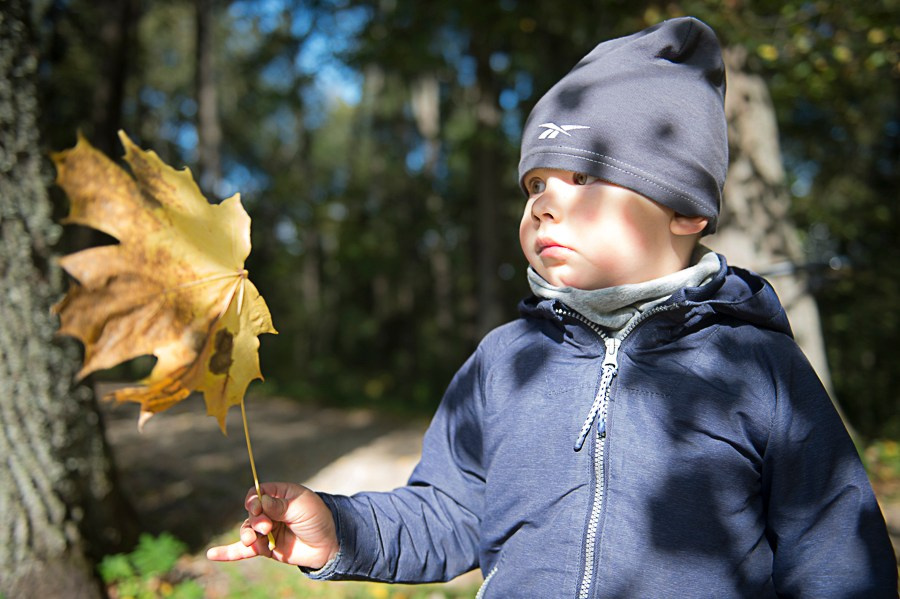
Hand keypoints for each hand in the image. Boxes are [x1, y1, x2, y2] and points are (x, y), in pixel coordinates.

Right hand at [206, 482, 338, 568]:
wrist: (328, 544)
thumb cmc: (318, 518)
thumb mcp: (302, 507)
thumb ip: (279, 506)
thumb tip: (261, 502)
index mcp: (279, 495)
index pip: (258, 493)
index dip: (254, 499)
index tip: (257, 506)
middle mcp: (270, 511)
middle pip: (251, 513)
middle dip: (255, 520)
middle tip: (265, 526)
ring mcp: (266, 530)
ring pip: (247, 530)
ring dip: (247, 535)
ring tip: (251, 541)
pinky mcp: (265, 548)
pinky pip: (243, 550)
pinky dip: (228, 553)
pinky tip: (212, 555)